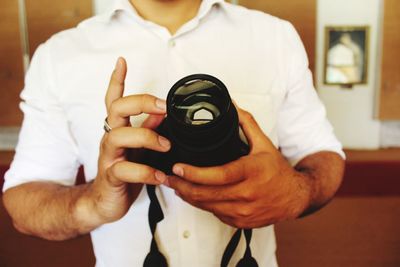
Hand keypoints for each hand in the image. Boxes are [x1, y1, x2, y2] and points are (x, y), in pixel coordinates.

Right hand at [88, 57, 170, 223]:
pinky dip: (145, 172)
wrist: (103, 203)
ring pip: (118, 136)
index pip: (114, 99)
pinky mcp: (111, 176)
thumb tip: (163, 113)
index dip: (116, 80)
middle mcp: (111, 138)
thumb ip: (148, 130)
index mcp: (118, 129)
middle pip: (116, 109)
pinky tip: (159, 176)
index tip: (122, 61)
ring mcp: (109, 156)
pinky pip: (124, 170)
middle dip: (141, 102)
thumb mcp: (138, 148)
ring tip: (167, 146)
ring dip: (147, 137)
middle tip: (164, 107)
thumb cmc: (124, 173)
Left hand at [165, 108, 311, 228]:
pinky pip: (215, 214)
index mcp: (251, 172)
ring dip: (188, 196)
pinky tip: (194, 196)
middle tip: (168, 176)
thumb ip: (246, 122)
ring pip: (207, 206)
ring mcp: (243, 212)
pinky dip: (202, 205)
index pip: (218, 175)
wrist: (295, 197)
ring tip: (176, 184)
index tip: (178, 167)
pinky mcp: (241, 222)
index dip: (194, 173)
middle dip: (182, 186)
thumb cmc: (278, 171)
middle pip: (206, 194)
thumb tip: (231, 105)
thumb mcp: (264, 143)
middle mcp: (247, 194)